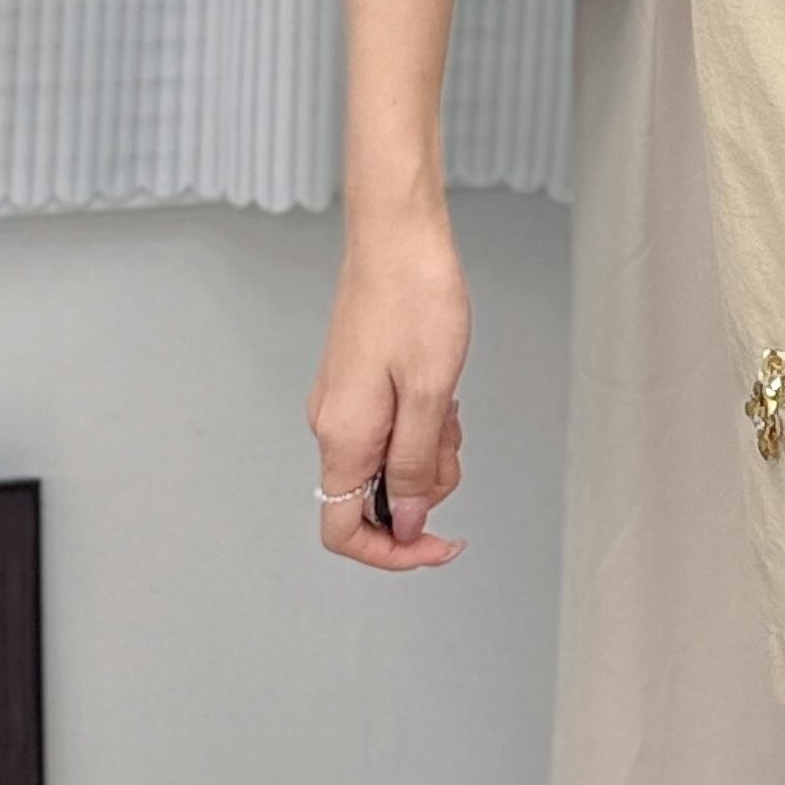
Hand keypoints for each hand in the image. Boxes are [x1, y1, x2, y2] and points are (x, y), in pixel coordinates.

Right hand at [308, 211, 470, 567]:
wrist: (397, 232)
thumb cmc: (415, 297)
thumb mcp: (431, 392)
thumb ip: (415, 465)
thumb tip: (405, 523)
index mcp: (343, 435)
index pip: (344, 531)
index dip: (393, 553)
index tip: (441, 544)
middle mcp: (331, 424)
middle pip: (373, 498)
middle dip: (424, 486)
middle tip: (453, 439)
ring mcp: (342, 402)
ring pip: (386, 462)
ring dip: (427, 449)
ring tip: (450, 403)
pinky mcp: (356, 382)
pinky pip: (389, 429)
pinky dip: (420, 423)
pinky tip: (441, 389)